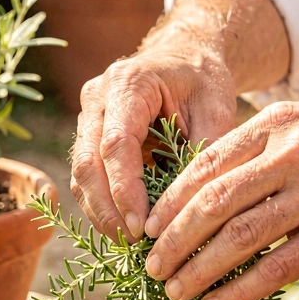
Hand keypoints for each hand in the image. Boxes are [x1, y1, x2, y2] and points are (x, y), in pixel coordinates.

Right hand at [69, 0, 290, 240]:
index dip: (125, 190)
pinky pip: (87, 175)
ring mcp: (87, 114)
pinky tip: (123, 227)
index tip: (142, 227)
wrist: (185, 55)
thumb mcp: (217, 108)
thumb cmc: (204, 81)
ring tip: (128, 243)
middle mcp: (98, 97)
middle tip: (132, 243)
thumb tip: (191, 207)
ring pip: (81, 173)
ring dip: (100, 212)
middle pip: (88, 163)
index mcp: (130, 83)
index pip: (116, 145)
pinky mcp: (88, 133)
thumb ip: (203, 150)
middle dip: (107, 209)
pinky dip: (102, 203)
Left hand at [143, 98, 298, 299]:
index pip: (205, 164)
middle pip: (211, 202)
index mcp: (279, 125)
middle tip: (150, 266)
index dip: (169, 202)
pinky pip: (277, 268)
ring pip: (237, 238)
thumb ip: (269, 148)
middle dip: (172, 240)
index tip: (149, 227)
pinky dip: (239, 290)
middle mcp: (292, 156)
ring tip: (174, 291)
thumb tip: (219, 189)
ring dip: (197, 270)